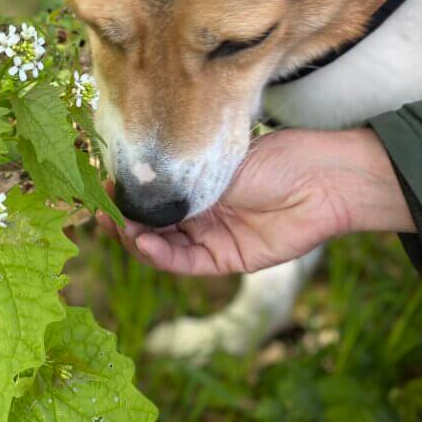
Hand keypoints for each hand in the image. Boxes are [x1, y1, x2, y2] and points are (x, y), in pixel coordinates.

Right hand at [98, 127, 413, 276]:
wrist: (321, 180)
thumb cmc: (273, 159)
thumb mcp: (214, 165)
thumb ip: (174, 181)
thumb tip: (127, 186)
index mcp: (197, 184)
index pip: (153, 197)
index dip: (126, 196)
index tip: (101, 188)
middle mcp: (201, 212)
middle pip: (152, 224)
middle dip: (124, 219)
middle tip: (101, 210)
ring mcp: (213, 237)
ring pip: (163, 246)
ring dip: (137, 238)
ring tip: (119, 226)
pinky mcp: (227, 260)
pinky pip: (185, 262)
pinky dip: (160, 255)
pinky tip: (143, 242)